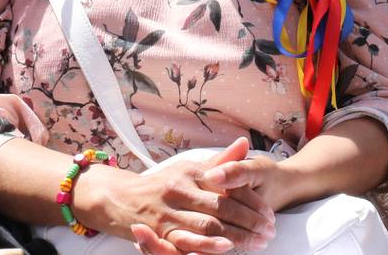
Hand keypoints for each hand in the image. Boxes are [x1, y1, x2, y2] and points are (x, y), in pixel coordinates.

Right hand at [96, 138, 274, 252]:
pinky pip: (185, 240)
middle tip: (270, 232)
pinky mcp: (158, 232)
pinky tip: (224, 248)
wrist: (117, 197)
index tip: (270, 214)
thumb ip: (219, 162)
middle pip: (223, 206)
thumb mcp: (189, 168)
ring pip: (208, 224)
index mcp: (191, 172)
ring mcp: (168, 211)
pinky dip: (206, 246)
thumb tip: (245, 143)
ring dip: (235, 236)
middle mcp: (180, 189)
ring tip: (257, 243)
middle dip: (250, 221)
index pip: (229, 187)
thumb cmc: (160, 184)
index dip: (252, 201)